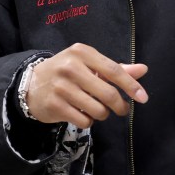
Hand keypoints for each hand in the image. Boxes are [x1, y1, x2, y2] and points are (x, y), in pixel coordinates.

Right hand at [25, 43, 147, 127]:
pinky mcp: (55, 106)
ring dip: (103, 114)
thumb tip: (143, 69)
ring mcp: (61, 87)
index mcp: (82, 52)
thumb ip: (116, 69)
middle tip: (122, 109)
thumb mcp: (89, 64)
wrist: (31, 84)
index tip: (143, 97)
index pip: (113, 70)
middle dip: (120, 105)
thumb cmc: (67, 72)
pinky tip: (83, 114)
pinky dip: (89, 121)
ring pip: (98, 110)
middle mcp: (71, 67)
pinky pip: (84, 121)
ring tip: (97, 109)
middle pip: (108, 93)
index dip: (131, 85)